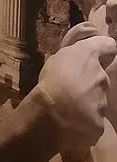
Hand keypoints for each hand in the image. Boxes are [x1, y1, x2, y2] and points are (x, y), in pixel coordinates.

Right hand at [36, 22, 116, 161]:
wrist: (54, 111)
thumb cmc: (52, 79)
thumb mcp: (59, 55)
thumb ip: (75, 50)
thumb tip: (88, 41)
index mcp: (89, 56)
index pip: (108, 45)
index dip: (103, 49)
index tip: (94, 55)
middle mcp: (101, 76)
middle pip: (100, 76)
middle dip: (88, 81)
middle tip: (69, 87)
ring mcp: (102, 99)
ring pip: (96, 98)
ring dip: (85, 101)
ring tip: (65, 106)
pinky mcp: (99, 121)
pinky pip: (91, 119)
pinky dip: (82, 120)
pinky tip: (68, 121)